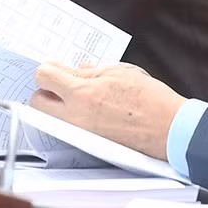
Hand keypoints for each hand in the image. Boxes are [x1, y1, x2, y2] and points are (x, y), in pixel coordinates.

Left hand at [30, 62, 182, 160]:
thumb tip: (76, 69)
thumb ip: (91, 71)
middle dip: (45, 90)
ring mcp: (81, 132)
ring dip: (57, 104)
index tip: (55, 65)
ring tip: (77, 94)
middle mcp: (75, 116)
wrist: (169, 129)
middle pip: (38, 102)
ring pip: (52, 117)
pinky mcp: (90, 142)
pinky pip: (69, 127)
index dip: (49, 67)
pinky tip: (90, 107)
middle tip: (60, 81)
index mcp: (82, 93)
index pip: (45, 77)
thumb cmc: (150, 99)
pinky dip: (72, 115)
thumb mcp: (119, 72)